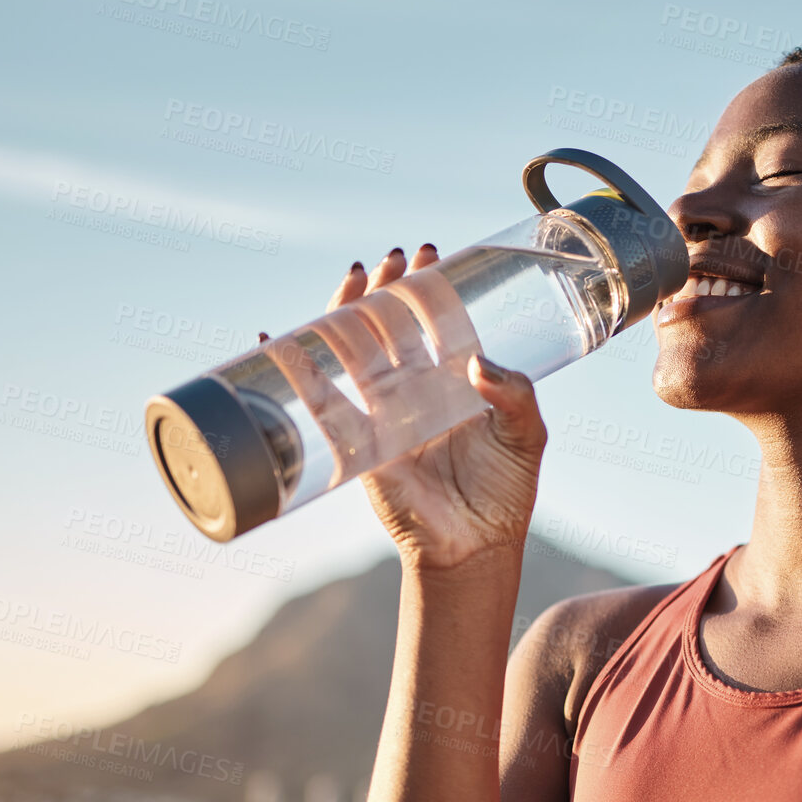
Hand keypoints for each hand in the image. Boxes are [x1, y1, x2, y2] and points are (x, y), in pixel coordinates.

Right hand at [288, 244, 547, 570]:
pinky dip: (295, 371)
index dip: (429, 286)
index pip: (435, 320)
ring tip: (352, 279)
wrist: (475, 545)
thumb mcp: (526, 435)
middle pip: (390, 325)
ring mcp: (382, 411)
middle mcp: (415, 388)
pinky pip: (321, 402)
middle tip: (391, 261)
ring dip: (346, 312)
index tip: (430, 256)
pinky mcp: (357, 441)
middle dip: (386, 288)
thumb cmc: (505, 490)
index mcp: (453, 380)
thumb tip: (478, 363)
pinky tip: (276, 339)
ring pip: (355, 351)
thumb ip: (515, 396)